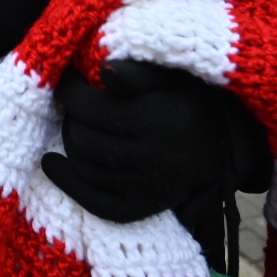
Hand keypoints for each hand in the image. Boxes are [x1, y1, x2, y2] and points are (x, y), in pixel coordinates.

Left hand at [40, 60, 262, 223]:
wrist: (225, 146)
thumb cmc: (191, 102)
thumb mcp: (170, 78)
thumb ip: (137, 73)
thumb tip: (104, 70)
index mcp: (156, 121)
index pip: (90, 108)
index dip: (70, 91)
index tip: (67, 81)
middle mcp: (152, 158)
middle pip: (83, 138)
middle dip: (70, 117)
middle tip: (73, 105)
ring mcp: (147, 187)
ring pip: (86, 166)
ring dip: (71, 143)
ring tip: (75, 125)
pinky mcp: (143, 206)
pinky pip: (97, 202)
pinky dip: (69, 184)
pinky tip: (51, 163)